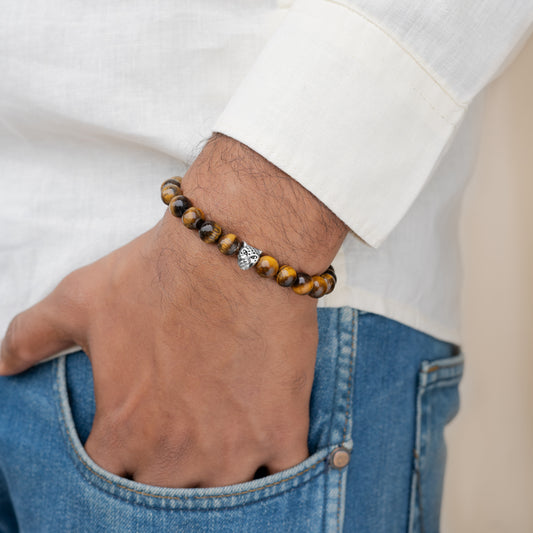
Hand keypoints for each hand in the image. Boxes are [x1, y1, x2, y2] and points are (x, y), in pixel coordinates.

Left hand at [0, 134, 347, 486]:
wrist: (237, 251)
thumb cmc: (160, 275)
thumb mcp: (81, 299)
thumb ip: (31, 337)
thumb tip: (3, 364)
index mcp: (126, 432)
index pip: (110, 479)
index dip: (124, 454)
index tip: (138, 435)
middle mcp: (178, 455)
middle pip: (169, 492)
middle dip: (172, 464)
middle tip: (185, 429)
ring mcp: (236, 449)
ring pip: (225, 494)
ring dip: (224, 467)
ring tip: (225, 433)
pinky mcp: (282, 429)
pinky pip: (284, 473)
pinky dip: (278, 464)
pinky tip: (271, 440)